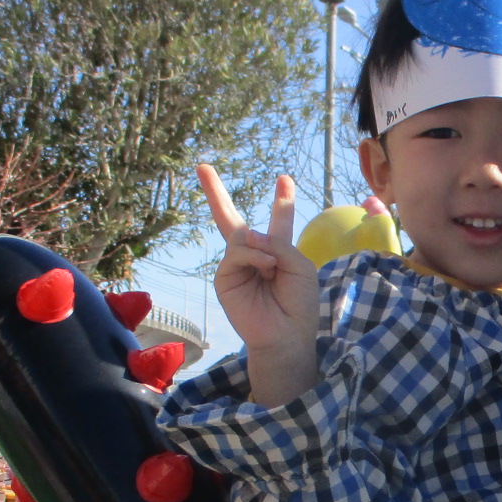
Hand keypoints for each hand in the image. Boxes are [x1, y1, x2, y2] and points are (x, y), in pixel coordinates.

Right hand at [197, 165, 320, 405]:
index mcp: (278, 251)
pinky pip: (236, 253)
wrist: (286, 334)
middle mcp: (255, 256)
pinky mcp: (225, 278)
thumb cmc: (299, 302)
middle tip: (202, 167)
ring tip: (274, 269)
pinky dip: (253, 258)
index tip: (284, 179)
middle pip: (232, 220)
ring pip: (240, 236)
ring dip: (261, 249)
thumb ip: (276, 242)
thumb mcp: (299, 265)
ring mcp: (237, 266)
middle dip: (216, 193)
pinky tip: (266, 269)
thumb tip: (245, 236)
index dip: (281, 200)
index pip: (278, 220)